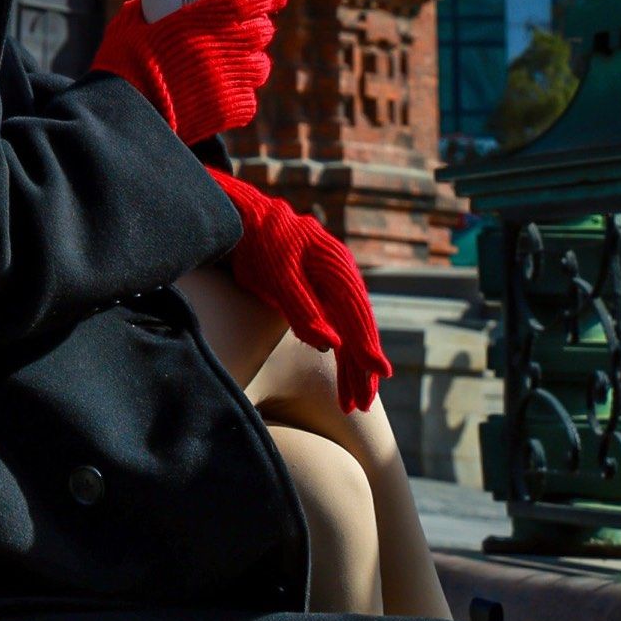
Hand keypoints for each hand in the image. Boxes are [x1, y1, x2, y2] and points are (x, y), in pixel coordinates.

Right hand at [89, 0, 286, 144]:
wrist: (126, 116)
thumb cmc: (121, 65)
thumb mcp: (128, 25)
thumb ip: (144, 10)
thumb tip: (148, 3)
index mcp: (198, 20)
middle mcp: (221, 48)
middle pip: (261, 31)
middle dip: (257, 27)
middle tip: (244, 28)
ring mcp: (228, 80)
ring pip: (260, 66)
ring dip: (251, 61)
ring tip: (236, 62)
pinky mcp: (228, 110)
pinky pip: (248, 99)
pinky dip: (241, 94)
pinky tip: (226, 93)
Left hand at [211, 170, 390, 412]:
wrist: (242, 217)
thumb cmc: (258, 246)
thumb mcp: (275, 276)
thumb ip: (303, 309)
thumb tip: (332, 346)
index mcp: (334, 265)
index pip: (355, 312)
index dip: (366, 345)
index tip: (378, 374)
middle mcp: (341, 272)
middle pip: (357, 325)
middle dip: (361, 366)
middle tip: (361, 403)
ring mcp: (333, 280)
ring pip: (349, 327)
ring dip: (353, 363)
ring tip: (354, 400)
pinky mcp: (321, 288)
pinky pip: (338, 322)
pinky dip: (342, 347)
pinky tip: (343, 370)